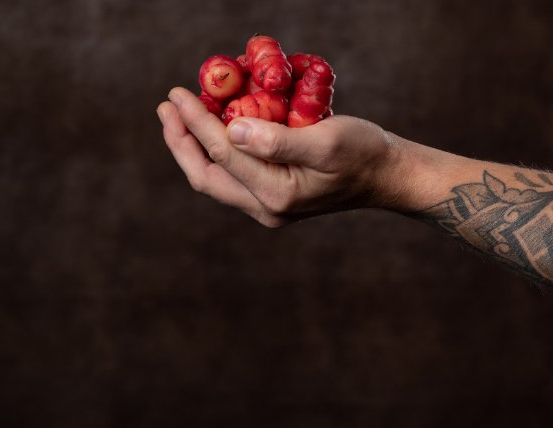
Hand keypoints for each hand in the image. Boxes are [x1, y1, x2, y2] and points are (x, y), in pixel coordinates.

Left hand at [157, 87, 409, 226]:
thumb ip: (277, 139)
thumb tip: (231, 130)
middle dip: (181, 141)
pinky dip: (217, 151)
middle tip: (167, 106)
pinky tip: (213, 126)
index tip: (176, 93)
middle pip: (207, 176)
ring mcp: (268, 207)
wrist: (385, 175)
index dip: (195, 121)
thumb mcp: (326, 140)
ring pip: (216, 178)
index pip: (222, 154)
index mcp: (276, 195)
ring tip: (180, 114)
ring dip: (194, 146)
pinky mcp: (273, 198)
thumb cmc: (363, 153)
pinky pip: (233, 175)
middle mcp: (266, 208)